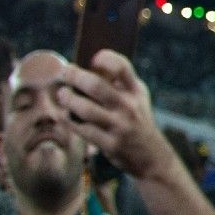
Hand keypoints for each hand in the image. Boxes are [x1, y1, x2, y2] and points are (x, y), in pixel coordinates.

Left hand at [55, 51, 170, 180]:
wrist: (151, 156)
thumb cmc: (136, 120)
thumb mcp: (136, 98)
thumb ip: (117, 83)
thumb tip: (84, 66)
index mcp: (136, 91)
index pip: (121, 66)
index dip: (104, 58)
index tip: (92, 60)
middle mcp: (128, 107)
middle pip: (95, 85)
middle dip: (73, 76)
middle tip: (64, 73)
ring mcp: (119, 126)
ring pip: (84, 108)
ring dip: (67, 99)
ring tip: (62, 94)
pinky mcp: (109, 144)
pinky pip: (80, 128)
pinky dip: (67, 119)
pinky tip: (64, 113)